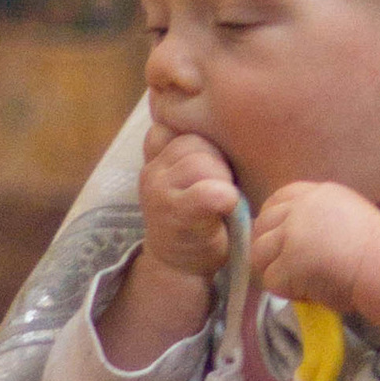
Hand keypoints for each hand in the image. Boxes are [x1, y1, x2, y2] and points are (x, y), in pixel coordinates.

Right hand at [138, 122, 238, 286]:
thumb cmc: (198, 217)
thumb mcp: (192, 175)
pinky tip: (228, 208)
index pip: (180, 122)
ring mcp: (158, 189)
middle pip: (196, 141)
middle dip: (219, 162)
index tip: (216, 164)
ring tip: (223, 200)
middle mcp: (152, 168)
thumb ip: (198, 148)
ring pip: (202, 162)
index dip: (206, 140)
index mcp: (157, 153)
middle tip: (224, 186)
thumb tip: (226, 113)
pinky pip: (207, 192)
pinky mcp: (175, 212)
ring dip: (222, 180)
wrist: (179, 266)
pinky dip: (224, 198)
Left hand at [250, 180, 379, 317]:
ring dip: (274, 270)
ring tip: (299, 283)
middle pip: (262, 225)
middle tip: (286, 268)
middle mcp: (300, 209)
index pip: (277, 199)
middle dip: (268, 248)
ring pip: (259, 254)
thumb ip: (321, 219)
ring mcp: (291, 235)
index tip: (279, 239)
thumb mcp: (349, 215)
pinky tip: (308, 293)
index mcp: (317, 194)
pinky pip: (271, 281)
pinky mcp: (289, 263)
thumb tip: (298, 239)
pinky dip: (287, 291)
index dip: (272, 220)